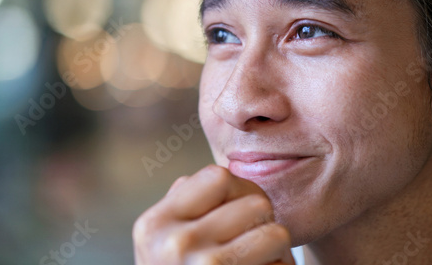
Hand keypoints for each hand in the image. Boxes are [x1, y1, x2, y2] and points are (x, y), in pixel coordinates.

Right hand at [133, 165, 294, 264]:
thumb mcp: (160, 245)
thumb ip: (182, 207)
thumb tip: (218, 177)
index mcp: (154, 224)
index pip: (219, 175)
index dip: (236, 191)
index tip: (235, 212)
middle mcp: (175, 246)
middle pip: (255, 202)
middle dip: (259, 221)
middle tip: (248, 244)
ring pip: (277, 232)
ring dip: (274, 250)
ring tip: (255, 264)